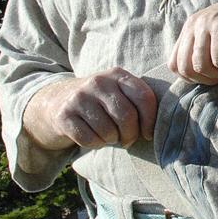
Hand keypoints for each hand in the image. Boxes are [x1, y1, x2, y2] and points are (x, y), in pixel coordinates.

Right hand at [25, 67, 156, 150]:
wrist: (55, 102)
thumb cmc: (98, 102)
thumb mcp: (117, 92)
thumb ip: (137, 100)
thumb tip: (162, 124)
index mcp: (117, 74)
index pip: (144, 97)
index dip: (150, 120)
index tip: (147, 134)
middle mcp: (98, 82)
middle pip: (126, 116)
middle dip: (130, 135)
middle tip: (127, 140)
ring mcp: (79, 97)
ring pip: (108, 131)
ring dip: (111, 140)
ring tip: (108, 135)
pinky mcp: (64, 115)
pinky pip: (89, 139)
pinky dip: (95, 144)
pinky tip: (92, 137)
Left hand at [170, 0, 217, 84]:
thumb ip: (205, 51)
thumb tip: (195, 78)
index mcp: (190, 26)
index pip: (174, 63)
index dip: (191, 78)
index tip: (213, 76)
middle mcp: (194, 24)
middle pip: (185, 68)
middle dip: (206, 79)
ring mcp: (207, 25)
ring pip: (201, 66)